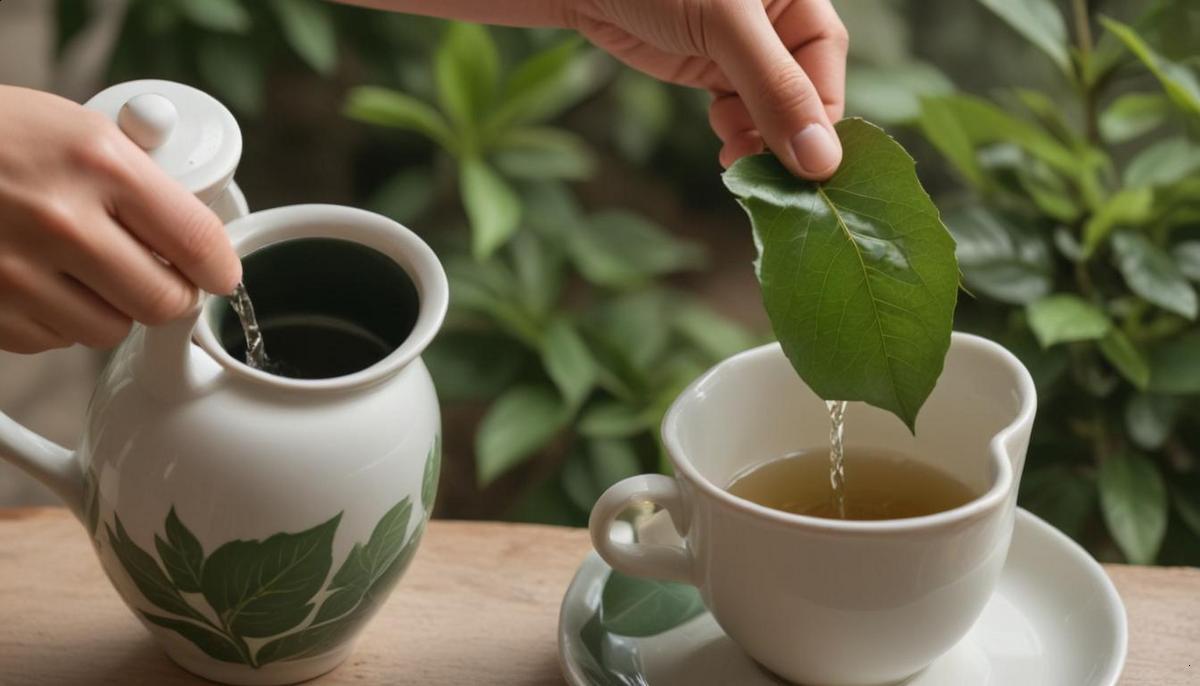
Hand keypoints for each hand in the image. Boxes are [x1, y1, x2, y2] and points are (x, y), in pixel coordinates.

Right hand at [0, 86, 240, 353]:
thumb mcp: (80, 130)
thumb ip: (144, 182)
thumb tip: (205, 238)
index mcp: (99, 164)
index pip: (199, 242)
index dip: (220, 268)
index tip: (220, 274)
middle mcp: (61, 221)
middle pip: (163, 303)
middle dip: (168, 294)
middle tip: (157, 276)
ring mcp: (16, 271)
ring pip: (109, 330)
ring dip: (109, 309)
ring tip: (84, 270)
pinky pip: (52, 341)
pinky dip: (54, 320)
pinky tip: (38, 281)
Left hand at [563, 0, 846, 178]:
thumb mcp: (722, 24)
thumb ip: (774, 88)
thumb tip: (820, 159)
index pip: (825, 62)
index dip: (820, 119)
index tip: (807, 170)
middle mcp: (774, 19)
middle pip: (801, 91)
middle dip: (785, 135)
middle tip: (767, 177)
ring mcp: (740, 45)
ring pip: (769, 107)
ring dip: (757, 141)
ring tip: (735, 160)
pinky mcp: (707, 65)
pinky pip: (739, 110)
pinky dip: (735, 135)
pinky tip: (726, 153)